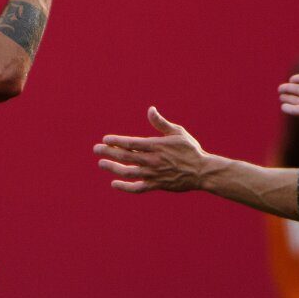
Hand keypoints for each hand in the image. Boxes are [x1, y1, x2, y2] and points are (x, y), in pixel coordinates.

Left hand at [95, 107, 211, 193]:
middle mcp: (152, 160)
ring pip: (128, 172)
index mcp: (156, 146)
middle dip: (109, 152)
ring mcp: (153, 174)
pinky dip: (125, 187)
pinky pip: (137, 188)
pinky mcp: (156, 185)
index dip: (117, 141)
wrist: (202, 171)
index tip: (106, 139)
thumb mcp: (177, 132)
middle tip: (96, 150)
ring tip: (102, 164)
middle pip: (125, 156)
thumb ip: (161, 123)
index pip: (131, 143)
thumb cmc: (190, 150)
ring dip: (113, 168)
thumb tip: (150, 109)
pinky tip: (114, 184)